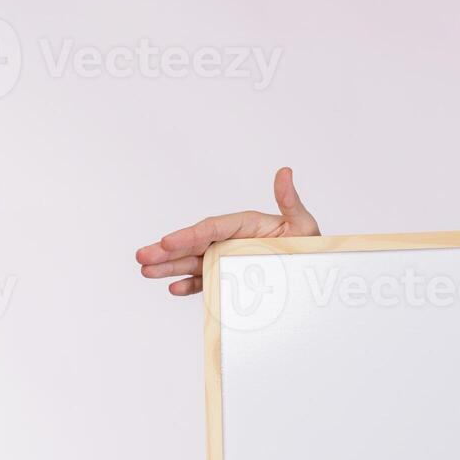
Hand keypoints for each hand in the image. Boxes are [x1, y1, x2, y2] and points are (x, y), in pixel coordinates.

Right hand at [134, 166, 319, 294]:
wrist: (317, 275)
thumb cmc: (311, 246)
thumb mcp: (304, 224)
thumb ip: (290, 201)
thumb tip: (285, 172)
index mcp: (246, 225)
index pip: (212, 228)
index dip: (189, 235)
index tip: (167, 242)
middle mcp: (233, 240)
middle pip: (196, 244)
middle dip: (168, 251)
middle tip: (142, 257)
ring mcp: (229, 259)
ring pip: (194, 262)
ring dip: (170, 267)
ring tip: (146, 271)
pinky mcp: (230, 277)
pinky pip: (206, 281)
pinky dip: (191, 285)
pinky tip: (174, 287)